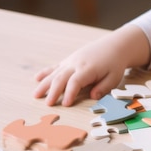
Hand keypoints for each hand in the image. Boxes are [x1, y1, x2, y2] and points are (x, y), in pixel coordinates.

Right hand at [34, 25, 149, 105]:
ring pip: (55, 73)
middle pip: (62, 78)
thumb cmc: (114, 64)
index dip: (70, 93)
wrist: (114, 46)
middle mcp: (76, 64)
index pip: (76, 82)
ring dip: (45, 84)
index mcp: (88, 69)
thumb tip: (93, 97)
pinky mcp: (69, 60)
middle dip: (54, 91)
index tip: (66, 104)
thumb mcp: (114, 77)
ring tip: (36, 95)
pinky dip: (46, 72)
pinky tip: (37, 79)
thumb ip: (103, 87)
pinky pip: (55, 66)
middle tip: (48, 104)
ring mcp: (71, 61)